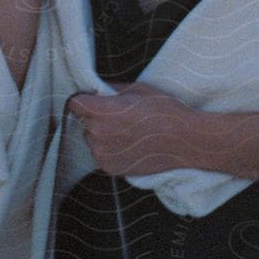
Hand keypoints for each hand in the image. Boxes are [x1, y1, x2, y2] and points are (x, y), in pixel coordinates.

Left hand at [66, 83, 204, 176]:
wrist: (184, 141)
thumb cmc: (164, 110)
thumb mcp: (137, 90)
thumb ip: (110, 90)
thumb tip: (96, 90)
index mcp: (102, 112)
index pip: (74, 103)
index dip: (83, 100)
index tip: (93, 100)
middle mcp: (97, 134)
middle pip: (85, 122)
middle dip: (97, 118)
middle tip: (121, 116)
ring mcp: (102, 154)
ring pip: (92, 140)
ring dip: (103, 135)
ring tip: (129, 133)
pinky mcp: (110, 168)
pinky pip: (102, 155)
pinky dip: (111, 150)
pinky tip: (131, 145)